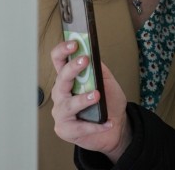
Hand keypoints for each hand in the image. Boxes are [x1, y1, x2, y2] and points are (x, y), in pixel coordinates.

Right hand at [50, 40, 132, 162]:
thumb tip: (93, 55)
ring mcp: (61, 112)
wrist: (116, 127)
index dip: (63, 50)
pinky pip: (79, 127)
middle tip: (84, 61)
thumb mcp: (106, 81)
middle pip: (61, 78)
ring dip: (82, 99)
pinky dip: (95, 125)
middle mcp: (61, 93)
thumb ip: (98, 69)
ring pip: (68, 104)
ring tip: (97, 95)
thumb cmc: (108, 102)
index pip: (58, 60)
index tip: (74, 43)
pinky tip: (107, 122)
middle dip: (71, 68)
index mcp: (68, 78)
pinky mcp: (66, 130)